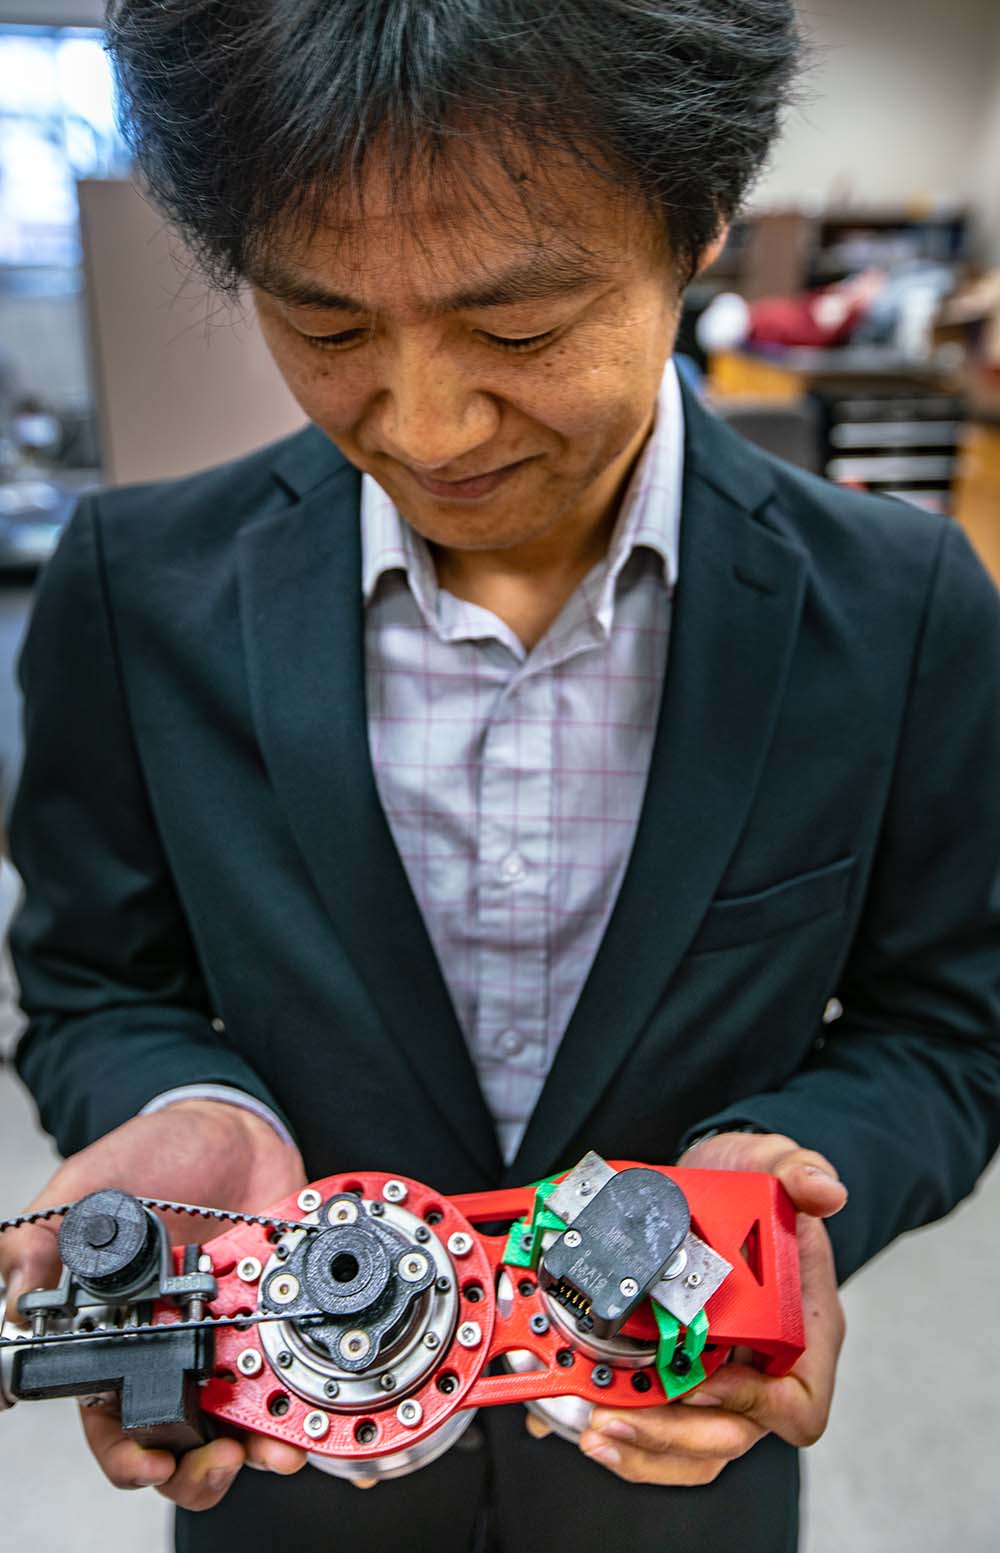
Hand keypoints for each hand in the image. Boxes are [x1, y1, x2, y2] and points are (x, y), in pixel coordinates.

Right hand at [0, 1100, 309, 1509]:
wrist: (232, 1125)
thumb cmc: (154, 1156)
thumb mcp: (87, 1189)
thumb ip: (41, 1242)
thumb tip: (17, 1303)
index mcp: (117, 1337)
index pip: (112, 1420)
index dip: (127, 1455)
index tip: (150, 1459)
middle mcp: (174, 1350)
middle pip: (179, 1441)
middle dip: (199, 1470)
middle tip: (219, 1460)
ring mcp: (230, 1340)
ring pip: (239, 1423)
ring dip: (259, 1447)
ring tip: (277, 1449)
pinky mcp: (278, 1319)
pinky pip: (292, 1372)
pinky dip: (303, 1399)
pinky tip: (310, 1409)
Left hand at [530, 1132, 847, 1486]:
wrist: (714, 1180)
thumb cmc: (751, 1185)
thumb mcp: (773, 1164)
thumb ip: (799, 1171)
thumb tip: (825, 1190)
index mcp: (799, 1328)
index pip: (800, 1401)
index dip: (757, 1407)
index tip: (704, 1384)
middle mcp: (761, 1365)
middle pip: (730, 1435)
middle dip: (672, 1437)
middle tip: (617, 1421)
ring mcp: (720, 1374)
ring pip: (693, 1444)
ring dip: (644, 1449)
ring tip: (596, 1430)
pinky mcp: (680, 1369)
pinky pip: (661, 1421)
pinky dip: (625, 1432)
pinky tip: (583, 1416)